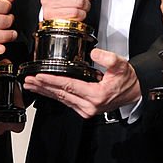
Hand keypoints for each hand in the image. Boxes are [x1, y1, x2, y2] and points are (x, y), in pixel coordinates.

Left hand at [23, 48, 139, 118]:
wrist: (134, 92)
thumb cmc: (126, 80)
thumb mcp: (120, 65)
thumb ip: (108, 58)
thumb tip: (94, 52)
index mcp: (96, 95)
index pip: (68, 86)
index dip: (52, 80)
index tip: (39, 76)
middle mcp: (89, 105)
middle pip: (61, 94)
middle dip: (43, 86)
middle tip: (28, 80)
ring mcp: (86, 110)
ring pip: (61, 99)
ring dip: (45, 91)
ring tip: (32, 84)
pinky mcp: (85, 110)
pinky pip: (66, 102)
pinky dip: (54, 95)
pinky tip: (46, 90)